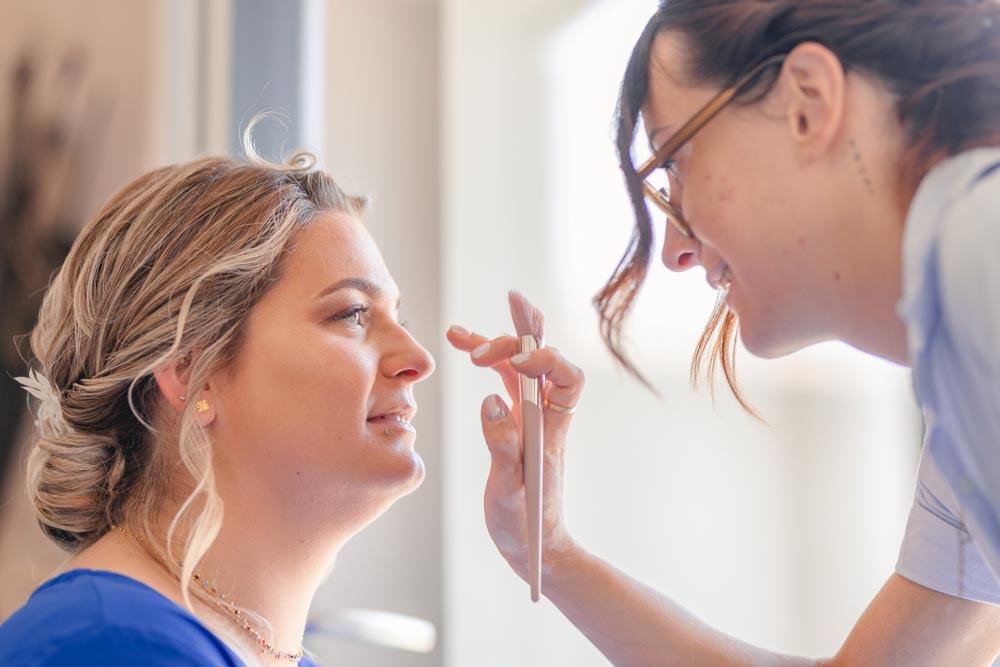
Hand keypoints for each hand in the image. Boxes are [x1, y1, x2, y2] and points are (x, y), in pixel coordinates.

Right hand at [446, 324, 584, 582]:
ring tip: (457, 334)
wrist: (533, 545)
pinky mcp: (516, 421)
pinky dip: (489, 362)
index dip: (547, 361)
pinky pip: (506, 380)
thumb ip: (502, 445)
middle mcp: (546, 416)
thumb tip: (491, 400)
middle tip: (476, 349)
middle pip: (543, 361)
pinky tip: (466, 348)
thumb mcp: (509, 490)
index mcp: (552, 430)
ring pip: (521, 366)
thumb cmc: (525, 522)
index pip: (568, 379)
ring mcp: (531, 416)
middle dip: (515, 342)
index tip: (515, 365)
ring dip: (495, 345)